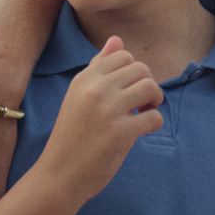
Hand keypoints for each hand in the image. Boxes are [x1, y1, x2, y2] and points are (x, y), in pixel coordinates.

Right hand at [35, 37, 163, 204]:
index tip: (129, 90)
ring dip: (155, 101)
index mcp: (84, 79)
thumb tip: (116, 39)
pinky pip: (155, 117)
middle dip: (147, 85)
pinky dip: (154, 124)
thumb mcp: (78, 96)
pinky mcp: (121, 133)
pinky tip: (142, 131)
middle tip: (141, 104)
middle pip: (141, 69)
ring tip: (144, 114)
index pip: (123, 54)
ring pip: (150, 87)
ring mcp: (108, 110)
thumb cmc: (72, 136)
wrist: (59, 175)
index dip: (133, 71)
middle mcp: (95, 90)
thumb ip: (98, 68)